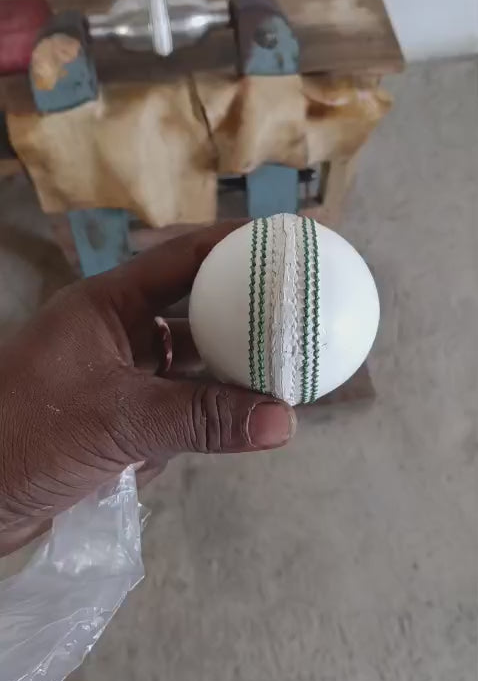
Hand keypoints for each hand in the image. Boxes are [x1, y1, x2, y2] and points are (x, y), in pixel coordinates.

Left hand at [0, 223, 295, 553]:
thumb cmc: (25, 435)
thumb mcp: (119, 420)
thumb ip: (201, 418)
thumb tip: (283, 421)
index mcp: (106, 307)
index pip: (180, 259)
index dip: (232, 246)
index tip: (284, 244)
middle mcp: (115, 337)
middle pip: (193, 315)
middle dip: (242, 321)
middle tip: (297, 322)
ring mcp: (116, 382)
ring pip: (188, 371)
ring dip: (224, 381)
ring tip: (280, 382)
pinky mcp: (116, 425)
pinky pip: (173, 415)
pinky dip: (197, 425)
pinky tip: (228, 432)